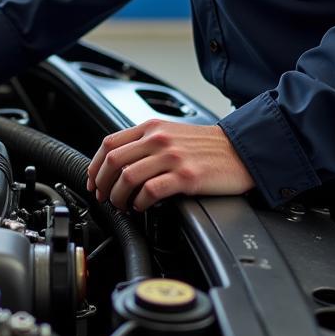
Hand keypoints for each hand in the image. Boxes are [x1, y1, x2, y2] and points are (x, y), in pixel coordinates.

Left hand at [86, 119, 253, 211]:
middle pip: (114, 161)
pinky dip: (140, 203)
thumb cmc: (208, 146)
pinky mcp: (186, 177)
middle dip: (102, 184)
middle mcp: (159, 139)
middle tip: (104, 199)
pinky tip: (142, 208)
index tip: (93, 182)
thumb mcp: (172, 134)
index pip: (110, 143)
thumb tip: (121, 164)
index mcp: (152, 127)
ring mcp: (172, 157)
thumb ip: (147, 143)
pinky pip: (150, 191)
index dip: (95, 166)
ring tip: (123, 206)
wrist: (241, 150)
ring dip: (118, 197)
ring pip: (127, 177)